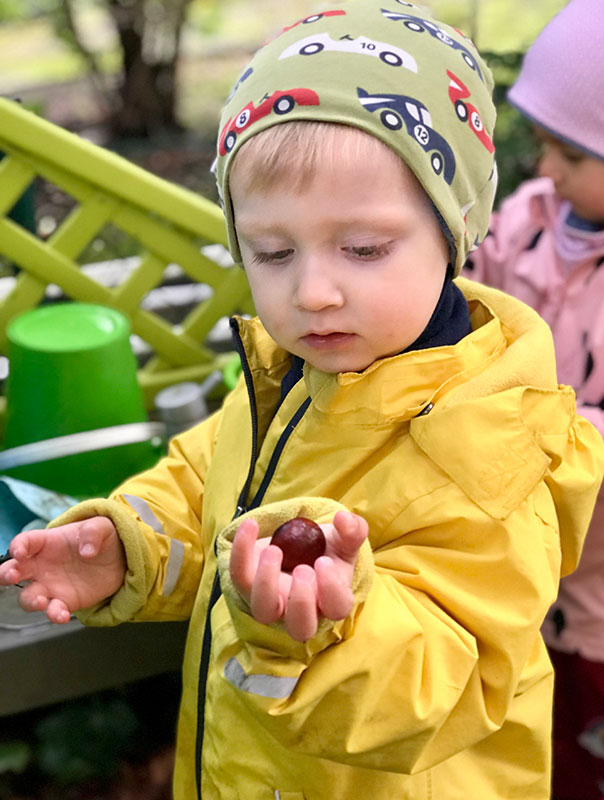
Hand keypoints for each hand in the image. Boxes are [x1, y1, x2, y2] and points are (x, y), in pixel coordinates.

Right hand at [0, 517, 126, 623]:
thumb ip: (93, 532)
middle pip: (13, 571)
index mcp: (47, 542)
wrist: (119, 559)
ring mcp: (51, 585)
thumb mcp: (101, 526)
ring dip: (31, 601)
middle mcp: (42, 565)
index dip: (18, 547)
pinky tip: (62, 615)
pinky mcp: (65, 602)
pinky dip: (55, 615)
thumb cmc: (103, 537)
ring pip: (29, 597)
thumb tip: (87, 551)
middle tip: (12, 576)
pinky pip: (53, 611)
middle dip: (6, 574)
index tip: (20, 553)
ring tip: (42, 602)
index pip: (24, 542)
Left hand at [230, 511, 367, 641]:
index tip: (324, 562)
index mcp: (330, 601)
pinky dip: (242, 552)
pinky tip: (251, 526)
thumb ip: (352, 531)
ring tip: (273, 550)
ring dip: (266, 583)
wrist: (298, 547)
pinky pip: (240, 577)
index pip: (336, 607)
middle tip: (303, 569)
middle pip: (300, 627)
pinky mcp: (248, 587)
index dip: (331, 589)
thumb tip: (345, 519)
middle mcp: (300, 611)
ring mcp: (272, 603)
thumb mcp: (343, 540)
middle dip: (301, 601)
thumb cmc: (325, 551)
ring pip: (263, 611)